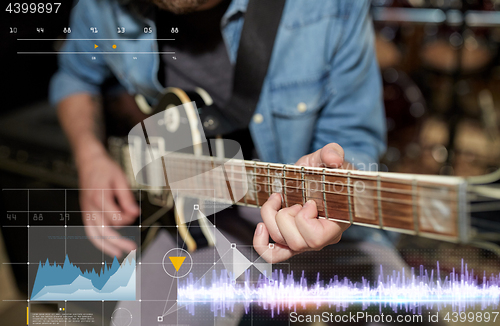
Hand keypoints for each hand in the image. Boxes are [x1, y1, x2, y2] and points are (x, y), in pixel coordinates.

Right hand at [78, 153, 138, 257]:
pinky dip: (98, 241)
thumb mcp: (120, 178)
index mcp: (99, 197)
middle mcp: (90, 207)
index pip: (115, 218)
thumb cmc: (105, 169)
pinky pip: (90, 231)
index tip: (134, 212)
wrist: (89, 163)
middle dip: (118, 242)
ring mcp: (86, 211)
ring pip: (94, 235)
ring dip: (107, 247)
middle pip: (104, 231)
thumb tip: (135, 213)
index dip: (128, 217)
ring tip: (119, 254)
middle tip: (132, 249)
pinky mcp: (86, 213)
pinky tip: (109, 247)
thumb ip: (127, 198)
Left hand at [253, 143, 349, 262]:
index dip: (305, 219)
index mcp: (336, 223)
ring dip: (273, 217)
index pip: (316, 238)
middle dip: (287, 216)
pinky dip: (261, 244)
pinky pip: (273, 254)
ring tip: (280, 200)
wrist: (314, 176)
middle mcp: (321, 238)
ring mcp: (304, 241)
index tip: (310, 201)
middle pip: (296, 242)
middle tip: (296, 201)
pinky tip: (261, 226)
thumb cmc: (325, 170)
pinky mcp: (289, 241)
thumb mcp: (327, 157)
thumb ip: (332, 153)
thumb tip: (334, 158)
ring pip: (281, 241)